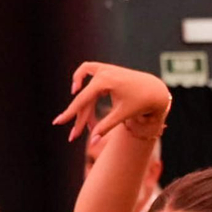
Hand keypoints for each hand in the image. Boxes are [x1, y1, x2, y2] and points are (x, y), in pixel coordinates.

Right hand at [53, 63, 170, 142]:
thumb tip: (93, 142)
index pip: (82, 100)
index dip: (70, 113)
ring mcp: (104, 69)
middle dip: (80, 118)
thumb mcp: (122, 115)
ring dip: (83, 105)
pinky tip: (77, 89)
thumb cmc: (140, 102)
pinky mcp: (106, 69)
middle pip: (84, 99)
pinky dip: (81, 79)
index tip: (58, 122)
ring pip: (85, 88)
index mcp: (105, 82)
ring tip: (85, 122)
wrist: (154, 89)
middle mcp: (102, 72)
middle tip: (75, 134)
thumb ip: (105, 127)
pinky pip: (88, 71)